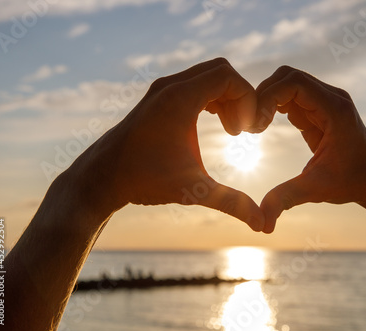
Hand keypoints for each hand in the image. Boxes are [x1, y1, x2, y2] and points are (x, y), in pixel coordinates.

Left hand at [66, 58, 264, 230]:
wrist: (103, 177)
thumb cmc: (145, 180)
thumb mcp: (194, 190)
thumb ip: (232, 203)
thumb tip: (262, 224)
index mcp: (179, 99)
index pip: (228, 77)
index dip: (247, 100)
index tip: (246, 132)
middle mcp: (170, 86)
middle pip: (221, 70)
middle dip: (239, 97)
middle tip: (240, 130)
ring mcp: (162, 89)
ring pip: (207, 75)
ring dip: (225, 98)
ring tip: (230, 130)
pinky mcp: (158, 97)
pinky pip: (195, 83)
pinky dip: (211, 97)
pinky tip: (215, 124)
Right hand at [256, 66, 365, 232]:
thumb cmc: (350, 182)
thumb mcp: (316, 189)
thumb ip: (286, 199)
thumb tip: (261, 225)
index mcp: (335, 109)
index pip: (294, 82)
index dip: (268, 96)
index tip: (256, 123)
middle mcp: (331, 98)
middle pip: (287, 75)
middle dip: (263, 95)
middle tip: (250, 125)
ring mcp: (325, 100)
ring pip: (286, 81)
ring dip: (266, 99)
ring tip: (255, 127)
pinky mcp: (318, 107)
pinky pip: (290, 95)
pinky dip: (273, 105)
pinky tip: (264, 126)